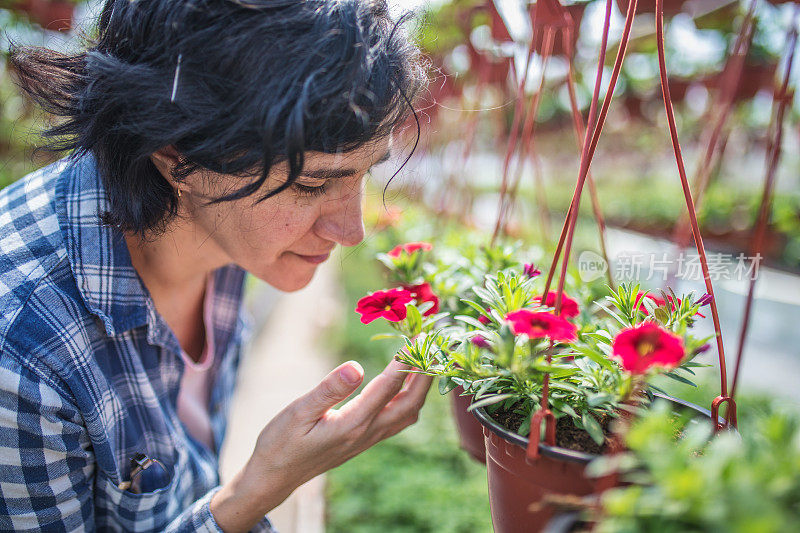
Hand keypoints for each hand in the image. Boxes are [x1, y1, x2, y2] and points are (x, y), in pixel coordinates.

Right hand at [211, 359, 431, 531]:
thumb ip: (329, 390)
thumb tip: (357, 366)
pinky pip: (398, 419)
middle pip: (410, 402)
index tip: (418, 336)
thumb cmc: (281, 442)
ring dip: (421, 388)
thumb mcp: (298, 412)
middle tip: (432, 345)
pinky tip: (406, 385)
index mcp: (353, 423)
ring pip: (408, 413)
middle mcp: (367, 433)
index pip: (389, 386)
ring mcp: (368, 439)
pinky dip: (409, 398)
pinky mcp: (365, 440)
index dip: (406, 360)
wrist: (274, 477)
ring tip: (425, 360)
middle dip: (425, 374)